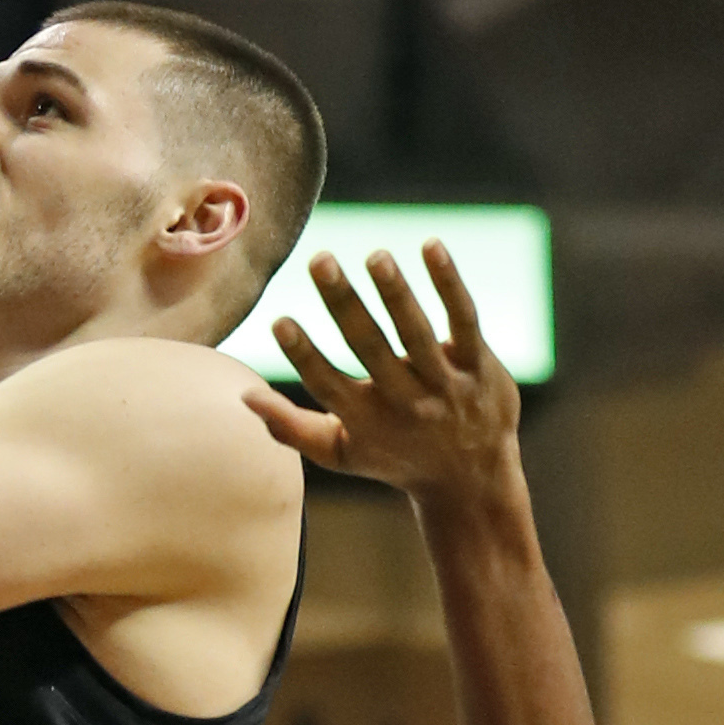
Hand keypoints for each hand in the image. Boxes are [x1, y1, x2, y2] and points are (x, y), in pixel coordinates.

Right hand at [245, 244, 520, 510]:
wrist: (473, 479)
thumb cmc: (394, 457)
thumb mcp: (339, 453)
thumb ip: (290, 427)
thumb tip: (244, 395)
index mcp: (365, 421)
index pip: (328, 384)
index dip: (304, 355)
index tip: (279, 320)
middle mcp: (406, 402)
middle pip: (369, 347)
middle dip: (344, 302)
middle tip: (320, 259)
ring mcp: (445, 383)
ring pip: (417, 332)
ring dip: (396, 292)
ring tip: (375, 255)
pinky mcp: (479, 364)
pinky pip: (463, 318)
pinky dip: (449, 283)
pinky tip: (430, 245)